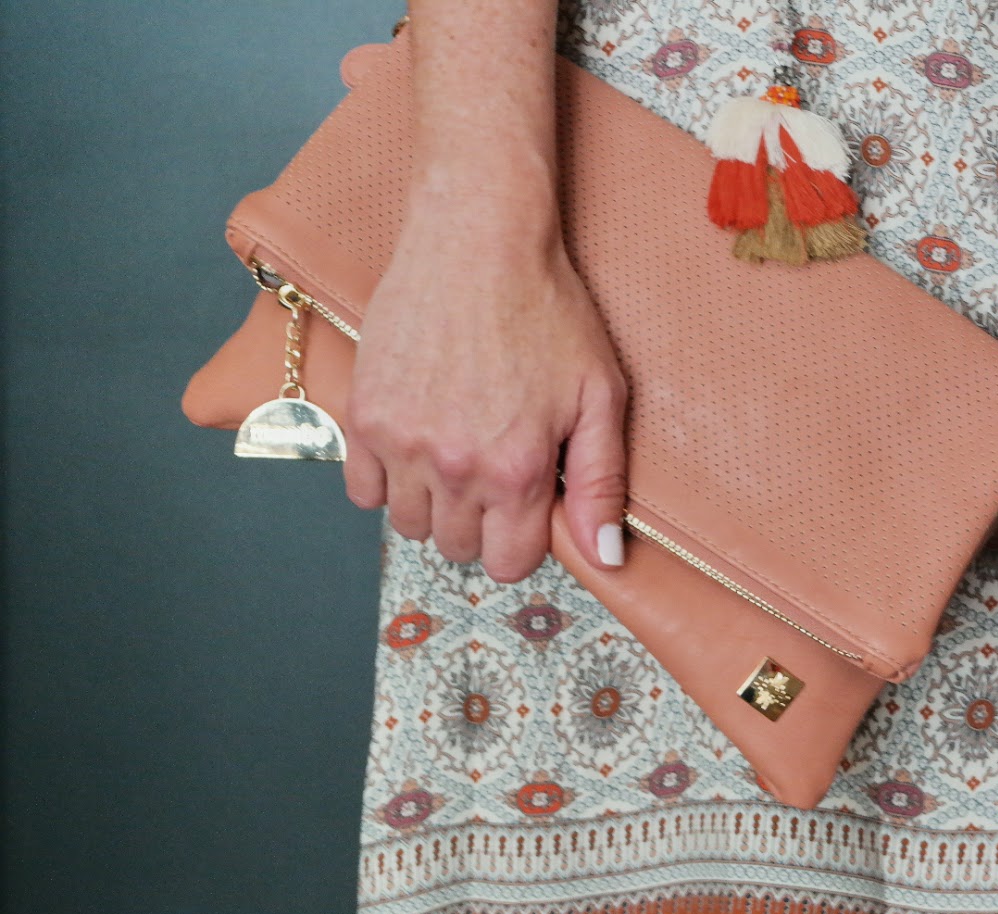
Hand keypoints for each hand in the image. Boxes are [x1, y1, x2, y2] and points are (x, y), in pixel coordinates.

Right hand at [343, 189, 628, 583]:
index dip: (523, 543)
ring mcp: (400, 443)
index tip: (528, 509)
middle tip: (495, 473)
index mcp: (516, 470)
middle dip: (482, 524)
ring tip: (457, 457)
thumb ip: (601, 483)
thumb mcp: (599, 395)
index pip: (508, 564)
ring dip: (434, 505)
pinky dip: (387, 481)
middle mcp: (453, 467)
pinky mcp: (363, 415)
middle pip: (458, 548)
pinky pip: (363, 491)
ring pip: (409, 525)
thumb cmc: (548, 309)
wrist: (476, 237)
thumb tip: (606, 560)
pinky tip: (416, 447)